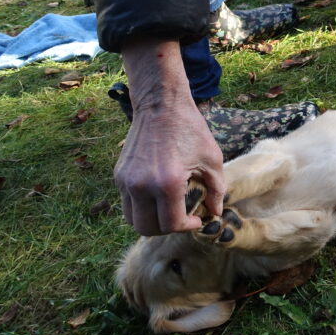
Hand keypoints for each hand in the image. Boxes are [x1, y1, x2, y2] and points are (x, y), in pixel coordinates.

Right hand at [115, 39, 225, 235]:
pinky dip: (141, 207)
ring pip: (132, 220)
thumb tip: (215, 211)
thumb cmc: (190, 129)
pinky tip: (158, 196)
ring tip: (168, 210)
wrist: (161, 105)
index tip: (197, 219)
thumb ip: (216, 189)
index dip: (187, 227)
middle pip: (147, 228)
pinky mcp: (119, 175)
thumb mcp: (212, 158)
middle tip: (182, 219)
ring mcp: (126, 181)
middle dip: (167, 229)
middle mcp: (142, 185)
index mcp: (167, 183)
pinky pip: (127, 203)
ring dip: (151, 222)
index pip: (171, 224)